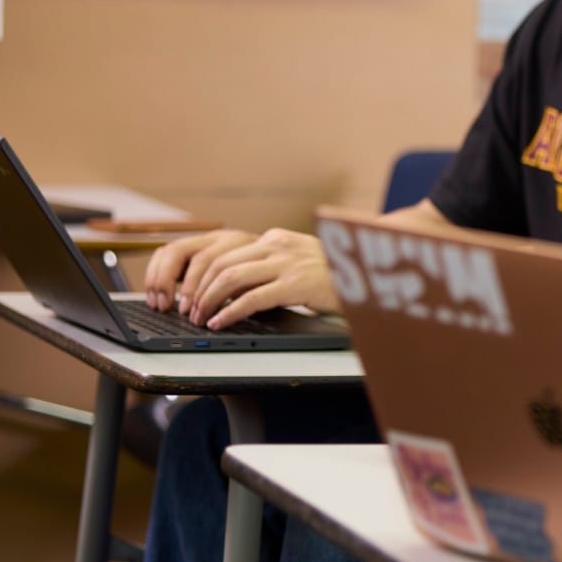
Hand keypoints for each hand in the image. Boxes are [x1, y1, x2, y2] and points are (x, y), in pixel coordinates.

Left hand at [143, 227, 339, 327]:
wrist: (371, 276)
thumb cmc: (332, 277)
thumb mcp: (297, 262)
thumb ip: (268, 267)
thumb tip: (231, 290)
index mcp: (274, 238)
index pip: (223, 252)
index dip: (200, 276)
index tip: (191, 295)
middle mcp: (277, 245)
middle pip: (220, 263)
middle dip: (198, 289)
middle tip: (190, 310)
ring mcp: (288, 263)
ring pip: (230, 278)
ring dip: (208, 301)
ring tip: (201, 318)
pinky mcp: (297, 284)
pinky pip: (252, 298)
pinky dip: (230, 312)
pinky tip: (220, 322)